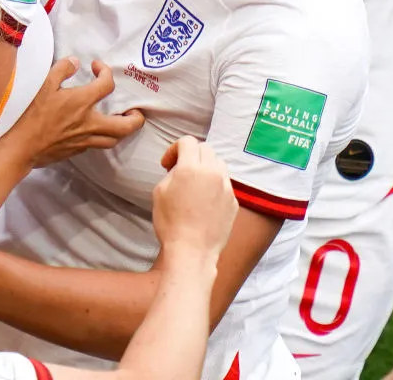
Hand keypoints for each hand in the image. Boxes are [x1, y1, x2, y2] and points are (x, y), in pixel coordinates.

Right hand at [10, 58, 144, 167]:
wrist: (22, 146)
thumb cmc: (31, 115)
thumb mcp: (43, 84)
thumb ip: (62, 69)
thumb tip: (75, 61)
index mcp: (82, 102)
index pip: (107, 85)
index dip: (106, 72)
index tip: (97, 68)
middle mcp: (89, 122)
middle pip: (125, 126)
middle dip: (135, 119)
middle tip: (135, 111)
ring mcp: (85, 139)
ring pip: (114, 139)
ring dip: (122, 131)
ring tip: (121, 123)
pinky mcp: (78, 150)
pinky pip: (98, 144)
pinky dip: (103, 137)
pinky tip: (96, 131)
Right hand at [154, 137, 237, 261]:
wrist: (192, 251)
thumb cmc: (170, 223)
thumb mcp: (159, 192)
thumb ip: (171, 173)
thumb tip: (179, 169)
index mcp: (191, 168)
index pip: (187, 141)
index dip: (174, 149)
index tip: (167, 164)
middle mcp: (212, 173)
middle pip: (205, 149)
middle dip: (191, 155)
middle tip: (180, 171)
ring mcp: (226, 187)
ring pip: (219, 164)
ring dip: (206, 167)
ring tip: (195, 183)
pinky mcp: (233, 202)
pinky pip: (225, 183)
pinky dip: (215, 184)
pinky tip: (205, 200)